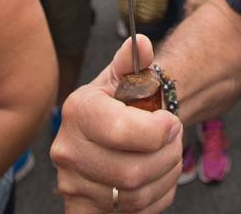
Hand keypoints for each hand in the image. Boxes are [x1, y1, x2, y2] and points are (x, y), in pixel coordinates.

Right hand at [51, 36, 182, 212]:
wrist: (108, 132)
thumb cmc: (122, 103)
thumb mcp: (126, 77)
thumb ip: (133, 61)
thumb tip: (140, 44)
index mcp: (78, 110)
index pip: (122, 131)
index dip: (158, 131)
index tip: (171, 123)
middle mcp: (66, 149)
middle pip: (131, 172)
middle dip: (166, 157)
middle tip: (174, 141)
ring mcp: (71, 183)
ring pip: (133, 196)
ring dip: (164, 177)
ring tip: (168, 158)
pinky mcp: (80, 208)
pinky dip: (152, 200)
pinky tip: (155, 180)